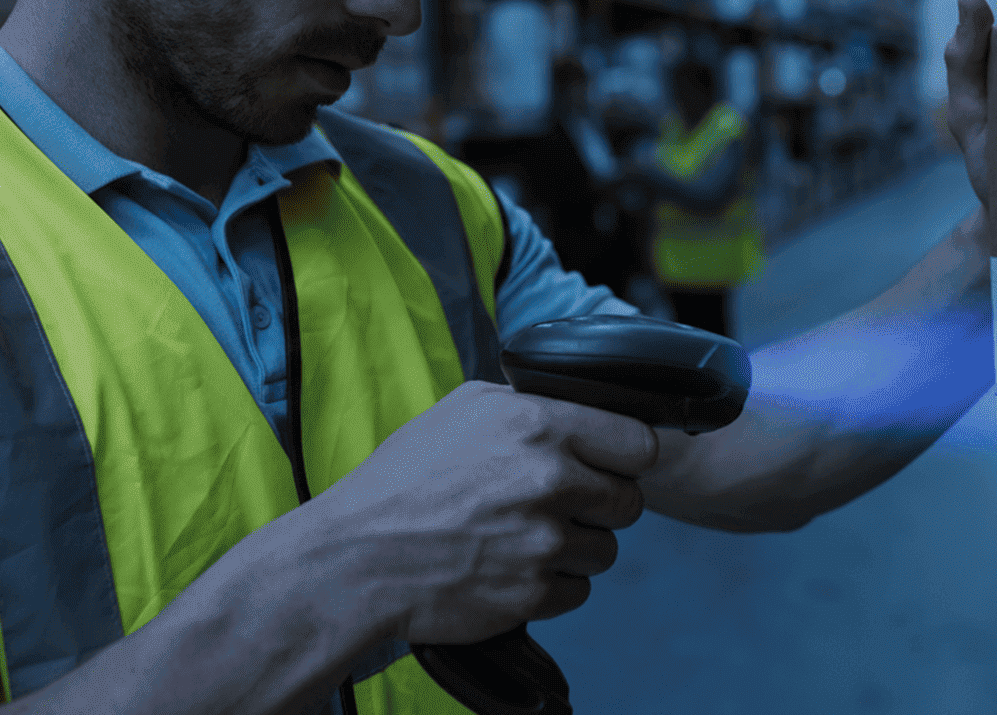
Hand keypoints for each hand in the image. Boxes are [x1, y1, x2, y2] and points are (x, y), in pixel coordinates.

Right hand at [298, 381, 657, 645]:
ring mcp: (544, 542)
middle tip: (561, 505)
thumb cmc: (402, 479)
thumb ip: (529, 403)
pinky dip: (552, 585)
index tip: (613, 463)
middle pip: (630, 502)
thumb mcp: (462, 409)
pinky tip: (512, 567)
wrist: (355, 559)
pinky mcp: (533, 593)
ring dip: (576, 548)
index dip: (629, 456)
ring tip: (525, 538)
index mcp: (539, 425)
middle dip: (602, 505)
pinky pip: (577, 591)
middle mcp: (551, 481)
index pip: (641, 443)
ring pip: (605, 550)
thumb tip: (578, 409)